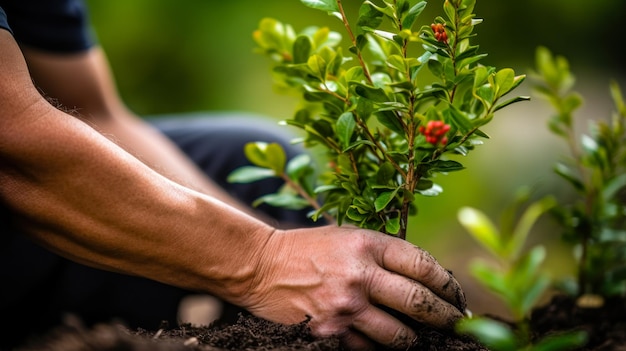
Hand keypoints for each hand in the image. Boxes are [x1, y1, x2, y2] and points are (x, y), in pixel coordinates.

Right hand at [239, 225, 465, 349]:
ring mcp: (346, 307)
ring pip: (401, 336)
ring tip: (418, 336)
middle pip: (420, 303)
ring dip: (414, 339)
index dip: (449, 285)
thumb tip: (427, 280)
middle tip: (456, 323)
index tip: (456, 296)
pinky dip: (378, 346)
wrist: (261, 266)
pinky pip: (370, 349)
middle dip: (446, 317)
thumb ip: (384, 255)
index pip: (425, 266)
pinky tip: (379, 339)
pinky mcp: (330, 332)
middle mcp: (360, 276)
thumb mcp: (348, 238)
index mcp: (368, 245)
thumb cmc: (309, 249)